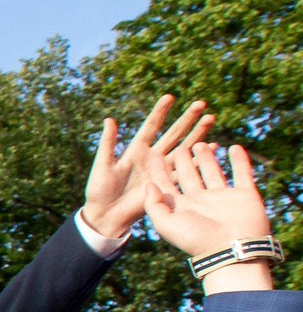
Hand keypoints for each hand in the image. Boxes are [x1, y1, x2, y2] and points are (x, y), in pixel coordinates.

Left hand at [85, 94, 209, 239]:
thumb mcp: (102, 165)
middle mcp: (151, 157)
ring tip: (210, 118)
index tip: (170, 96)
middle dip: (187, 119)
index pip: (151, 126)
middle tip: (201, 103)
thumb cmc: (99, 191)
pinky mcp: (167, 184)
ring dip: (197, 134)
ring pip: (183, 148)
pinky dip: (199, 158)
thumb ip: (108, 143)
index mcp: (135, 150)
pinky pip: (186, 169)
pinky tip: (212, 146)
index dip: (160, 112)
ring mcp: (161, 170)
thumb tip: (109, 119)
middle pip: (173, 134)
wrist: (105, 215)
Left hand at [146, 141, 275, 290]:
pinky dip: (240, 160)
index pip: (166, 185)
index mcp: (181, 208)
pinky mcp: (244, 195)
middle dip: (183, 161)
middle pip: (189, 176)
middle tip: (180, 146)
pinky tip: (234, 147)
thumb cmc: (196, 240)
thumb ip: (153, 205)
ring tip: (201, 144)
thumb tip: (148, 185)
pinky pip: (241, 173)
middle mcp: (201, 201)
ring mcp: (222, 197)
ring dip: (207, 158)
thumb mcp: (166, 224)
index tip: (153, 155)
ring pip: (212, 172)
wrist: (232, 248)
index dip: (159, 171)